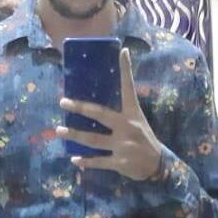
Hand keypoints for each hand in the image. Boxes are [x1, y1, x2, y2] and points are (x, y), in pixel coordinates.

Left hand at [57, 47, 162, 179]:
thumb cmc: (144, 140)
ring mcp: (123, 145)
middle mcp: (127, 127)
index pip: (129, 88)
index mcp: (133, 114)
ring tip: (60, 130)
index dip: (126, 70)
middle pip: (100, 114)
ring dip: (75, 135)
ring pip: (93, 140)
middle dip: (80, 108)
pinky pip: (98, 161)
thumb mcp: (138, 122)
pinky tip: (74, 159)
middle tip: (63, 102)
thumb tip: (98, 105)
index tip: (122, 51)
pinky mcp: (119, 162)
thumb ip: (122, 114)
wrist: (158, 166)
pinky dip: (85, 161)